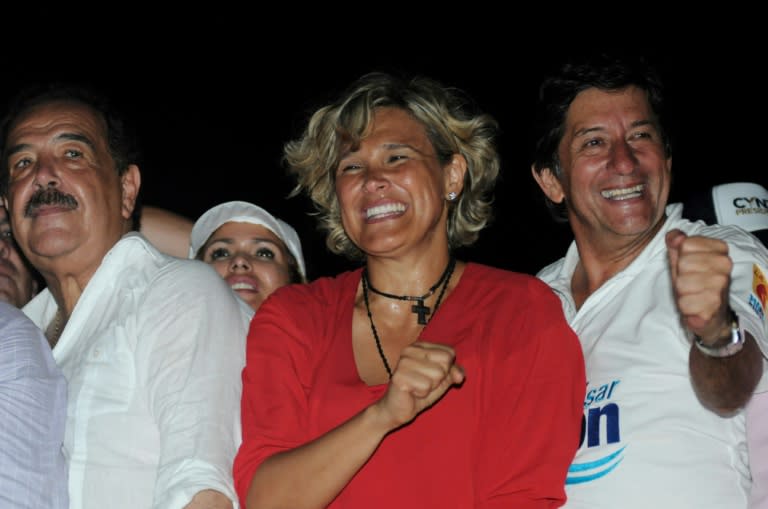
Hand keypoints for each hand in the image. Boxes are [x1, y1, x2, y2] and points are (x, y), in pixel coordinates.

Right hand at [376, 341, 464, 429]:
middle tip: (423, 383)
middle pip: (445, 363)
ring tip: (417, 387)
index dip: (447, 369)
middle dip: (438, 379)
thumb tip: (460, 376)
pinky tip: (411, 392)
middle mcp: (410, 350)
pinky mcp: (399, 376)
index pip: (449, 353)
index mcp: (420, 346)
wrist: (397, 409)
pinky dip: (422, 394)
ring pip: (437, 375)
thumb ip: (453, 372)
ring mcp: (403, 362)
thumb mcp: (442, 380)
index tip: (432, 375)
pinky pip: (426, 386)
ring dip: (430, 387)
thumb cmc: (420, 391)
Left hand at [666, 229, 733, 343]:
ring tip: (693, 294)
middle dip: (680, 276)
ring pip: (681, 284)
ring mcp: (721, 286)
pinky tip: (696, 307)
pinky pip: (685, 304)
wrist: (711, 314)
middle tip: (690, 282)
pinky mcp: (715, 307)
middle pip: (682, 264)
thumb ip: (676, 243)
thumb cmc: (696, 283)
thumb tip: (675, 235)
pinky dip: (685, 308)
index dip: (680, 257)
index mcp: (719, 249)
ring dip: (682, 293)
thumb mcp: (682, 259)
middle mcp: (725, 265)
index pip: (684, 244)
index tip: (690, 266)